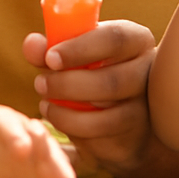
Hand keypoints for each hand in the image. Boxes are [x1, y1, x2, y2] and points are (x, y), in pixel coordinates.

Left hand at [24, 21, 154, 175]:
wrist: (119, 112)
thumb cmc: (91, 69)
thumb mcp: (72, 53)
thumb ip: (50, 48)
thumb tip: (31, 44)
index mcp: (135, 39)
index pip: (115, 38)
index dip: (80, 48)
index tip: (50, 58)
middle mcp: (147, 72)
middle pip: (112, 81)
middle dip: (68, 85)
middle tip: (39, 84)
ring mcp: (145, 107)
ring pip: (108, 116)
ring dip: (67, 113)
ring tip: (45, 104)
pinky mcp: (135, 138)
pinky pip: (103, 139)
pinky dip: (75, 132)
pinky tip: (61, 120)